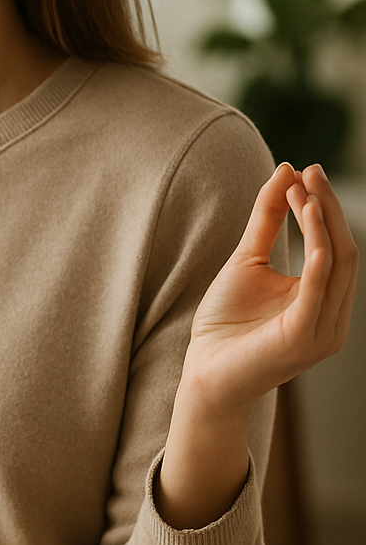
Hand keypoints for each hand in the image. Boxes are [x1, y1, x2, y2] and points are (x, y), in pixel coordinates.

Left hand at [185, 161, 357, 407]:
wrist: (203, 373)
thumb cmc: (225, 323)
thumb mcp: (247, 260)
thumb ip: (268, 220)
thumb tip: (287, 171)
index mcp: (324, 299)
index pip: (336, 245)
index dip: (325, 206)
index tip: (305, 171)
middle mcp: (332, 317)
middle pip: (341, 252)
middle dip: (327, 208)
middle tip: (310, 171)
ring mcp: (321, 331)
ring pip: (333, 268)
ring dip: (320, 226)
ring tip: (305, 192)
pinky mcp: (301, 340)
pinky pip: (316, 296)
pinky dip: (318, 265)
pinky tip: (313, 235)